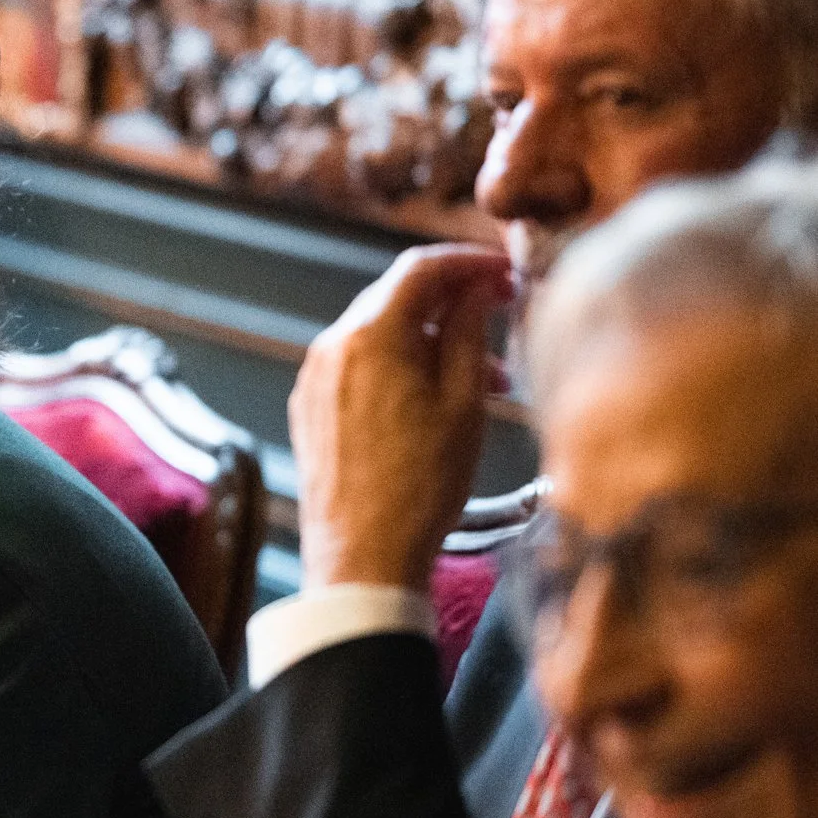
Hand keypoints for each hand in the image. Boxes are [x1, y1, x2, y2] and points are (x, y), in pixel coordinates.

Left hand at [290, 244, 515, 590]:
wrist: (363, 555)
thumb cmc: (420, 485)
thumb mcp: (464, 401)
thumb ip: (468, 332)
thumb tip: (475, 289)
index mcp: (369, 335)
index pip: (419, 268)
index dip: (468, 262)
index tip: (505, 274)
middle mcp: (331, 348)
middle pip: (396, 297)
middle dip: (453, 301)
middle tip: (502, 314)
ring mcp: (315, 379)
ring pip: (381, 335)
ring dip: (433, 341)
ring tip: (487, 379)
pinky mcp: (311, 409)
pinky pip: (361, 367)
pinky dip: (402, 367)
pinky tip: (441, 399)